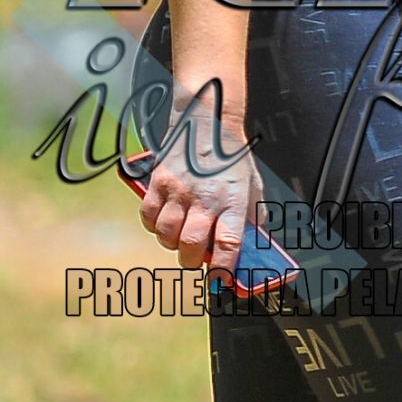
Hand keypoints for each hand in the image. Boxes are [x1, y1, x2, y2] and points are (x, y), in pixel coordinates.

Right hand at [130, 92, 264, 276]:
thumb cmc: (231, 155)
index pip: (228, 244)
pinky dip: (154, 226)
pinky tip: (165, 221)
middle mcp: (204, 198)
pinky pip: (148, 217)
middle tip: (197, 258)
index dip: (224, 269)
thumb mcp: (252, 186)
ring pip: (165, 235)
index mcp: (233, 200)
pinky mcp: (158, 182)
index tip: (222, 281)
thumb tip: (250, 245)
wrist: (206, 120)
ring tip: (181, 237)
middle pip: (190, 245)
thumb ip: (251, 217)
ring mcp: (178, 190)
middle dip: (192, 261)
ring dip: (172, 243)